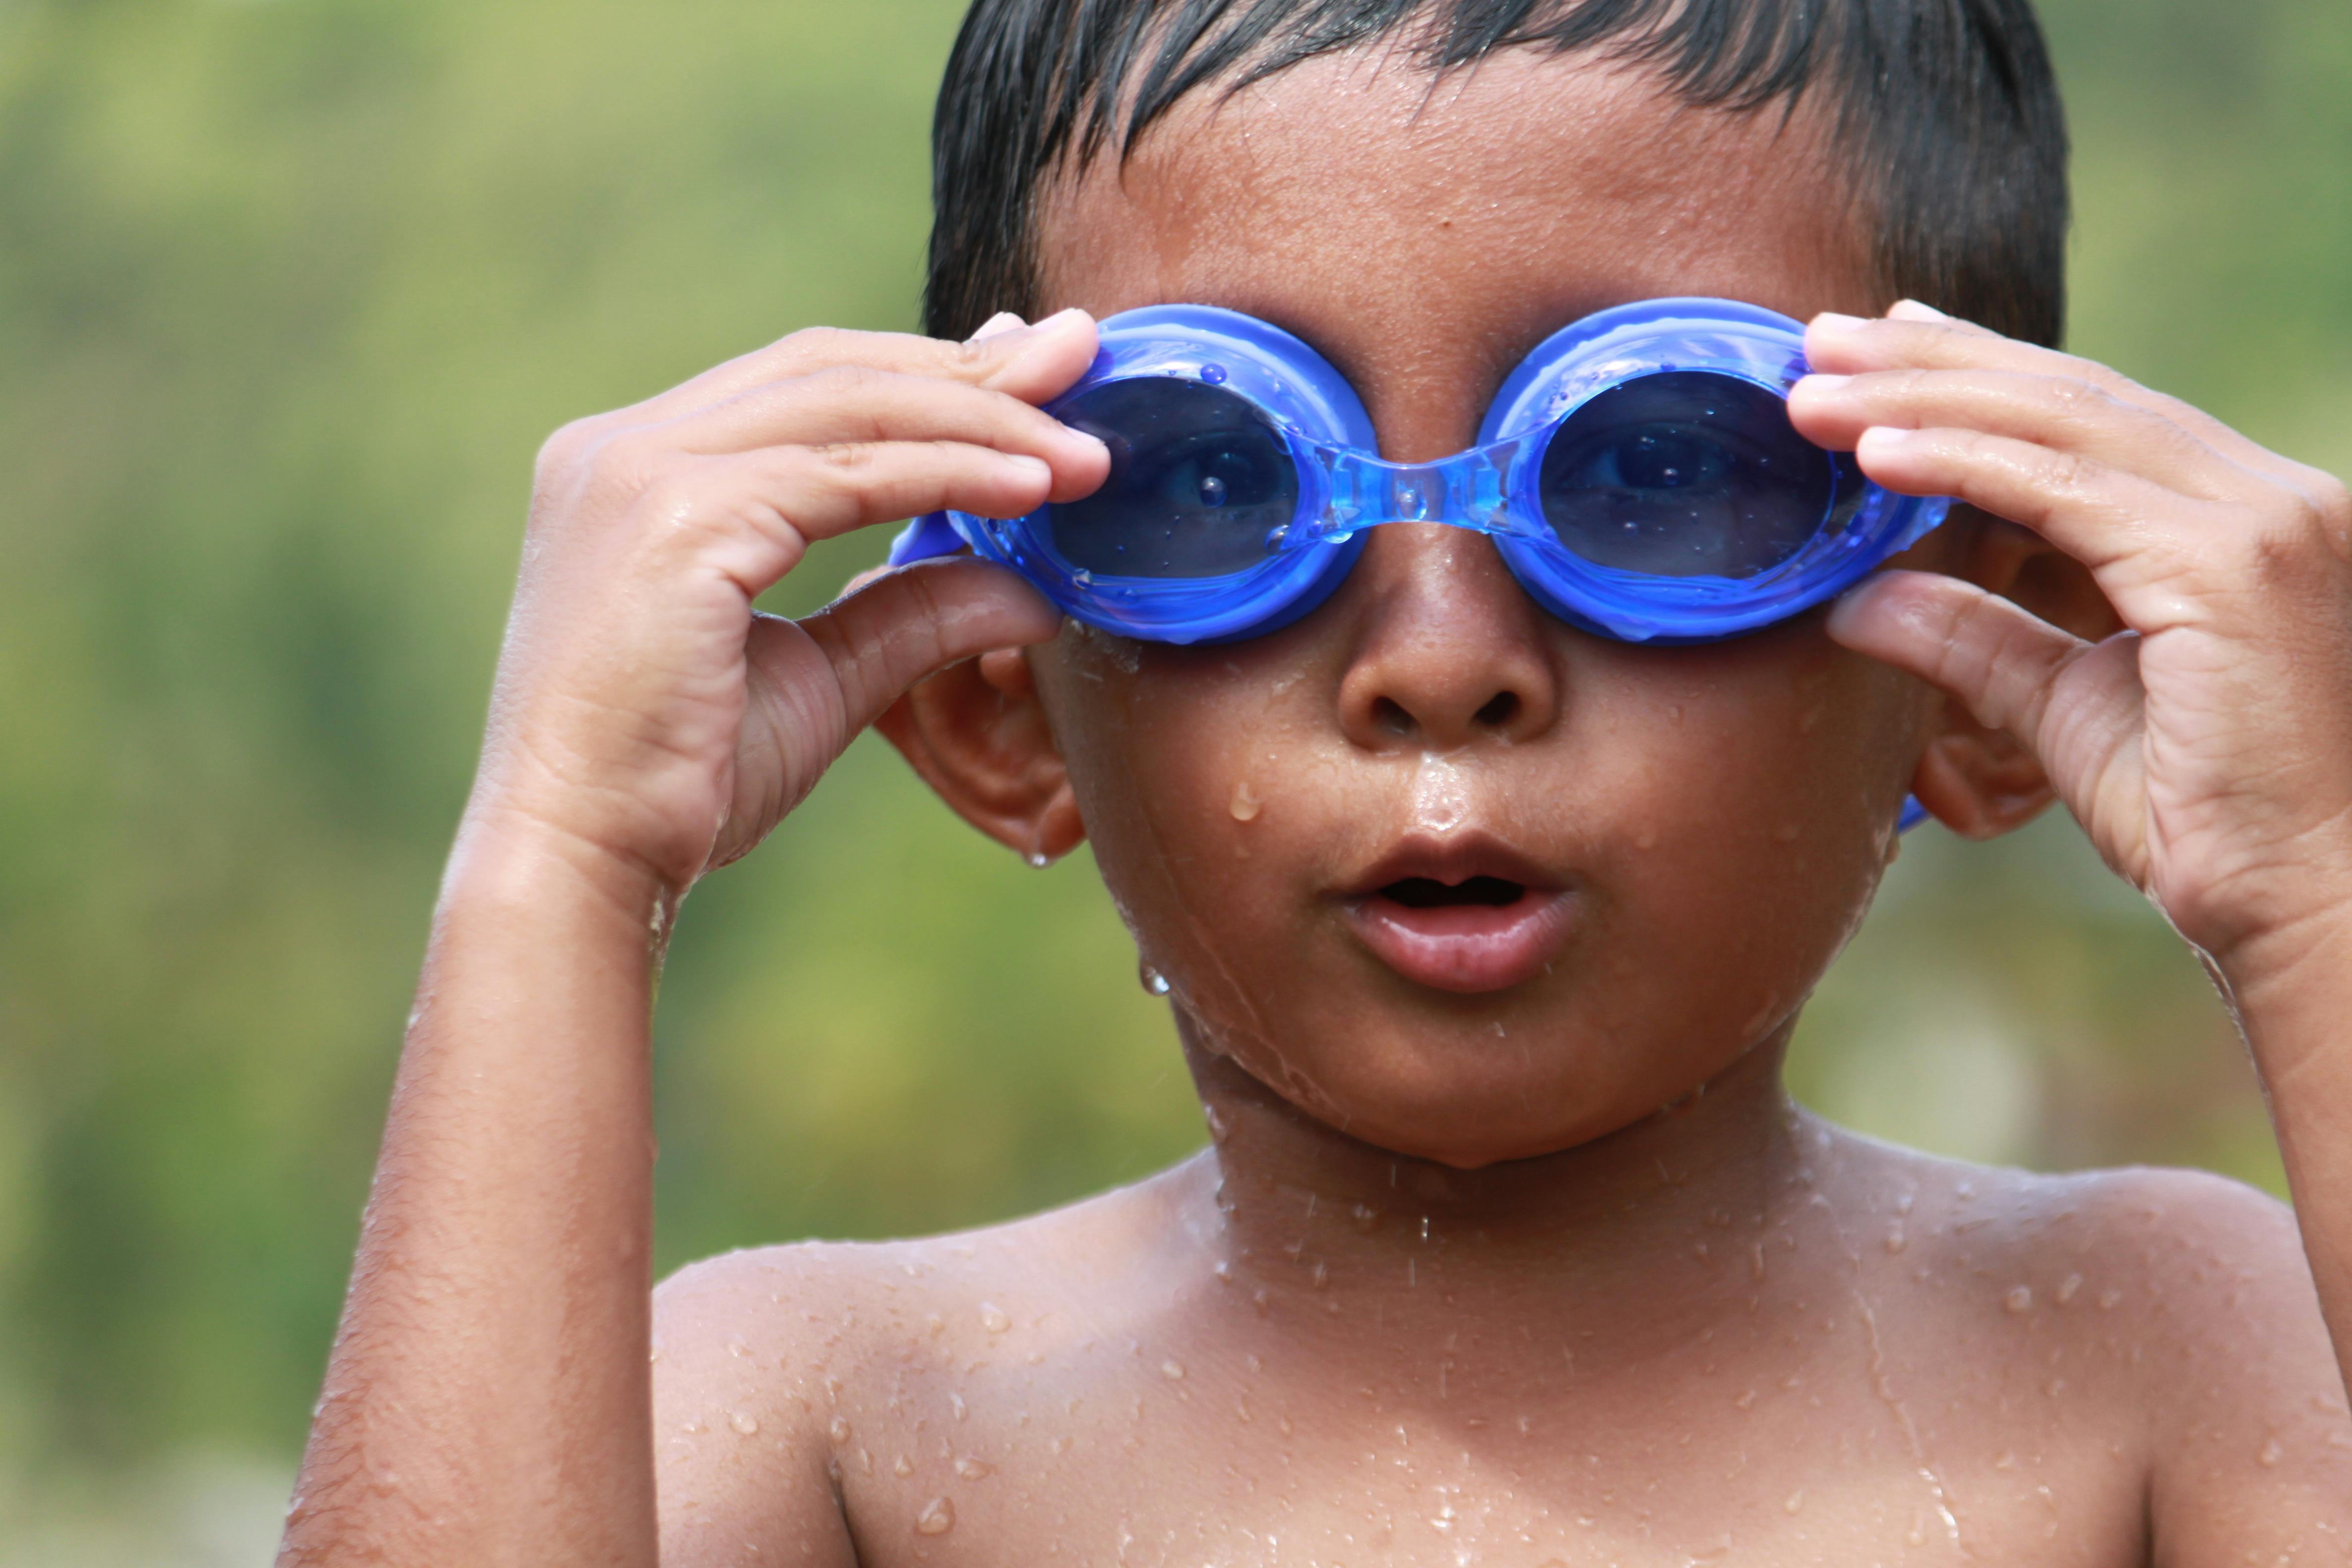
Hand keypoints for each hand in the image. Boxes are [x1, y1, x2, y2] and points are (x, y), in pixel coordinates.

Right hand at [471, 309, 1108, 895]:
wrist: (581, 860)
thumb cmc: (679, 784)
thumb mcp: (821, 677)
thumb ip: (911, 614)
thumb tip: (1030, 587)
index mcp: (636, 467)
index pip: (806, 385)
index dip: (929, 370)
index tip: (1033, 369)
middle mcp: (623, 447)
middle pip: (832, 370)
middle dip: (970, 366)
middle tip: (1082, 355)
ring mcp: (637, 472)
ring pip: (848, 407)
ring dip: (982, 417)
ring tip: (1086, 445)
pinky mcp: (672, 519)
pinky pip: (844, 474)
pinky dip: (949, 471)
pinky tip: (1033, 490)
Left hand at [1788, 301, 2351, 976]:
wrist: (2304, 901)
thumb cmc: (2204, 818)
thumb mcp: (2062, 706)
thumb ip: (1973, 638)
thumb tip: (1858, 599)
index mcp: (2240, 519)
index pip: (2092, 416)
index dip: (1981, 371)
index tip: (1886, 343)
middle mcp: (2268, 498)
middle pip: (2072, 398)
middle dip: (1936, 361)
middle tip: (1822, 336)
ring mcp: (2263, 522)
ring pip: (2062, 428)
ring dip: (1924, 401)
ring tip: (1813, 392)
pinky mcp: (2232, 567)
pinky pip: (2065, 494)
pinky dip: (1962, 463)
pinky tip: (1875, 453)